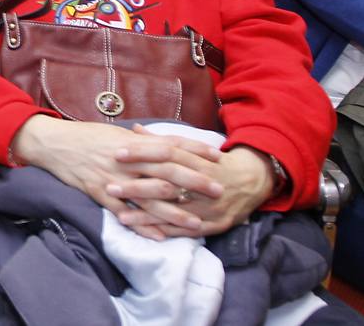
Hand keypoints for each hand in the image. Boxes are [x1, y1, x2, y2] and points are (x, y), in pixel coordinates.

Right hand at [12, 116, 222, 239]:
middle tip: (218, 190)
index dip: (196, 150)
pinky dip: (142, 227)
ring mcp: (114, 180)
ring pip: (150, 198)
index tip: (219, 157)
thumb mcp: (117, 133)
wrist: (54, 144)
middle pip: (167, 172)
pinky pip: (125, 214)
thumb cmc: (86, 136)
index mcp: (134, 143)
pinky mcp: (100, 195)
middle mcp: (127, 161)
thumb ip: (144, 141)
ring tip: (196, 223)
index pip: (171, 145)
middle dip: (195, 182)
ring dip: (175, 212)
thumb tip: (168, 144)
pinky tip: (160, 236)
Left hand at [112, 136, 274, 237]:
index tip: (117, 153)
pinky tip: (145, 233)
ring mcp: (209, 205)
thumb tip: (134, 130)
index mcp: (198, 160)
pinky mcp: (214, 224)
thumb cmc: (214, 163)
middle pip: (167, 182)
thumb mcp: (193, 148)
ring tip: (120, 216)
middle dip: (137, 186)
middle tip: (110, 186)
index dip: (142, 152)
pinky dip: (165, 231)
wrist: (253, 181)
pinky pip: (187, 230)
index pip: (167, 152)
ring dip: (146, 214)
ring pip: (174, 210)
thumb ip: (162, 140)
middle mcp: (203, 182)